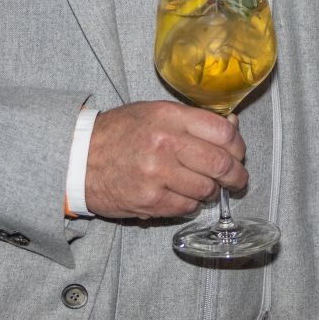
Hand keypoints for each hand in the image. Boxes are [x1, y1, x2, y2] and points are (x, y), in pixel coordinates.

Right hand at [83, 101, 247, 219]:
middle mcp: (165, 143)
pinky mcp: (150, 200)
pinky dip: (191, 204)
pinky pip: (187, 207)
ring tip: (204, 187)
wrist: (80, 158)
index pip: (223, 132)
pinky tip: (183, 195)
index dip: (238, 146)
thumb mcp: (155, 112)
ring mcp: (158, 174)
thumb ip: (192, 121)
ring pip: (207, 189)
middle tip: (237, 179)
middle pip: (221, 163)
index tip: (238, 153)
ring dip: (211, 191)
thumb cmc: (119, 133)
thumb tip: (232, 129)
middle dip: (236, 175)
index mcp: (170, 117)